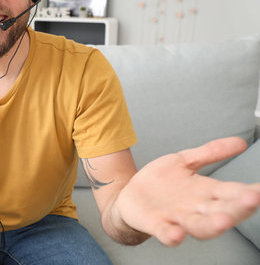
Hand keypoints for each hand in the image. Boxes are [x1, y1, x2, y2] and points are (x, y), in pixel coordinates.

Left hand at [115, 137, 259, 246]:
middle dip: (237, 208)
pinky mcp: (156, 223)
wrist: (130, 195)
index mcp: (206, 192)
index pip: (233, 193)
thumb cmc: (161, 182)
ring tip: (223, 221)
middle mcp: (196, 208)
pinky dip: (172, 235)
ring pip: (199, 226)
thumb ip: (210, 152)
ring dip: (212, 225)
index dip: (249, 192)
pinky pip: (165, 232)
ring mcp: (176, 218)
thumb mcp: (185, 161)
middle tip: (252, 200)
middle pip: (222, 212)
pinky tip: (178, 234)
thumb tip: (240, 142)